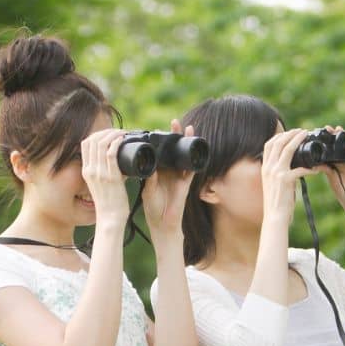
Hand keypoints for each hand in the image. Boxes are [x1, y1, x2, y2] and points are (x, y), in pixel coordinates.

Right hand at [80, 128, 130, 226]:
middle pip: (92, 140)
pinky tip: (123, 140)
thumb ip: (105, 172)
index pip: (85, 144)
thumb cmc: (109, 204)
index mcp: (86, 171)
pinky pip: (111, 153)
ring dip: (113, 134)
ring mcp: (100, 173)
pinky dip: (117, 142)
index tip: (109, 134)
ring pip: (102, 143)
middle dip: (106, 131)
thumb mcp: (100, 185)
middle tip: (118, 132)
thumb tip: (118, 161)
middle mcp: (90, 170)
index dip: (96, 134)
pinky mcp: (111, 176)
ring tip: (122, 133)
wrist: (110, 218)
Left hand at [141, 119, 194, 235]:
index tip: (155, 129)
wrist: (163, 223)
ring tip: (186, 127)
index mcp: (156, 172)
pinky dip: (194, 157)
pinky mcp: (186, 182)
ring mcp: (178, 176)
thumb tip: (151, 167)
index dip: (157, 142)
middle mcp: (168, 171)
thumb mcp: (148, 191)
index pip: (157, 153)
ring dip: (185, 142)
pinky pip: (192, 167)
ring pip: (183, 155)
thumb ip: (150, 180)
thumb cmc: (153, 208)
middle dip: (173, 136)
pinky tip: (196, 147)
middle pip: (171, 150)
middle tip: (173, 122)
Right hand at [261, 128, 318, 218]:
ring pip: (287, 149)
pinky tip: (318, 169)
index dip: (280, 135)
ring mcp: (276, 173)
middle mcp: (268, 168)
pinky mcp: (285, 180)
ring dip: (298, 140)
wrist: (275, 216)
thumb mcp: (273, 184)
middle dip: (291, 134)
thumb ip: (279, 172)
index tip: (291, 132)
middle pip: (278, 142)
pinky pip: (300, 168)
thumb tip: (291, 164)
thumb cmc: (277, 201)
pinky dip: (311, 167)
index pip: (269, 144)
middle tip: (303, 131)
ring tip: (308, 137)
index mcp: (265, 168)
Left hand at [320, 125, 344, 216]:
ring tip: (339, 129)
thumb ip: (326, 170)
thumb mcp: (332, 179)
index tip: (317, 133)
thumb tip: (314, 163)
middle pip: (340, 145)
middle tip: (327, 128)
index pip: (331, 150)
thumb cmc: (344, 194)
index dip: (326, 141)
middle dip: (335, 136)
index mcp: (338, 164)